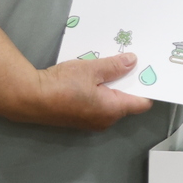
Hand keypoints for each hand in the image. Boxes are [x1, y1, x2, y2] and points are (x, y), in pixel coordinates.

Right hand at [0, 53, 154, 130]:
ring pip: (110, 101)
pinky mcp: (78, 117)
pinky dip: (99, 90)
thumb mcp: (91, 69)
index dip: (148, 87)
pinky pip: (97, 103)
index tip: (151, 71)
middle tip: (132, 61)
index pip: (142, 103)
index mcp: (113, 110)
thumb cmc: (63, 85)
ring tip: (113, 64)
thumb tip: (133, 61)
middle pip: (126, 101)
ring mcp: (91, 121)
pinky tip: (93, 75)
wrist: (30, 98)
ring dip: (112, 85)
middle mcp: (105, 120)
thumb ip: (114, 66)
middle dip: (129, 82)